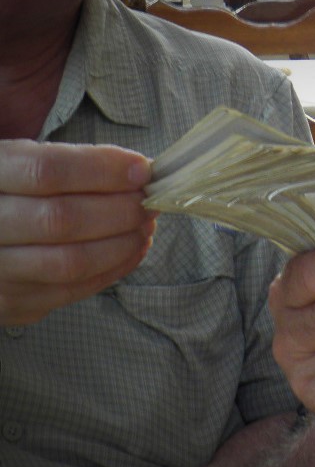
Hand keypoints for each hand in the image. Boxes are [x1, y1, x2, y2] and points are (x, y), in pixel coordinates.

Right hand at [0, 140, 155, 324]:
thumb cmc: (12, 194)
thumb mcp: (24, 163)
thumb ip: (73, 163)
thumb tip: (140, 171)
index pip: (46, 171)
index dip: (102, 170)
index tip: (143, 170)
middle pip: (62, 220)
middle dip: (120, 211)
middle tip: (150, 202)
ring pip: (71, 262)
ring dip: (123, 243)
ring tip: (146, 226)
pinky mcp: (11, 304)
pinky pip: (73, 291)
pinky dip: (114, 269)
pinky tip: (134, 249)